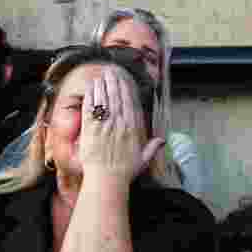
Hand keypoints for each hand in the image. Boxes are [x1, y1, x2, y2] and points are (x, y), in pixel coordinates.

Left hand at [76, 65, 163, 181]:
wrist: (106, 180)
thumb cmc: (123, 172)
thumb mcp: (143, 160)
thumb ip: (152, 148)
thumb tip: (161, 141)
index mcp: (131, 128)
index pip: (129, 103)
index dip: (125, 89)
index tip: (123, 80)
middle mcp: (118, 123)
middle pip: (116, 97)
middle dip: (114, 82)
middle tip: (111, 71)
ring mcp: (104, 124)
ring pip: (104, 99)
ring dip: (102, 85)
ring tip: (101, 76)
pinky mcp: (90, 128)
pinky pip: (90, 107)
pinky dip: (91, 95)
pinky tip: (91, 87)